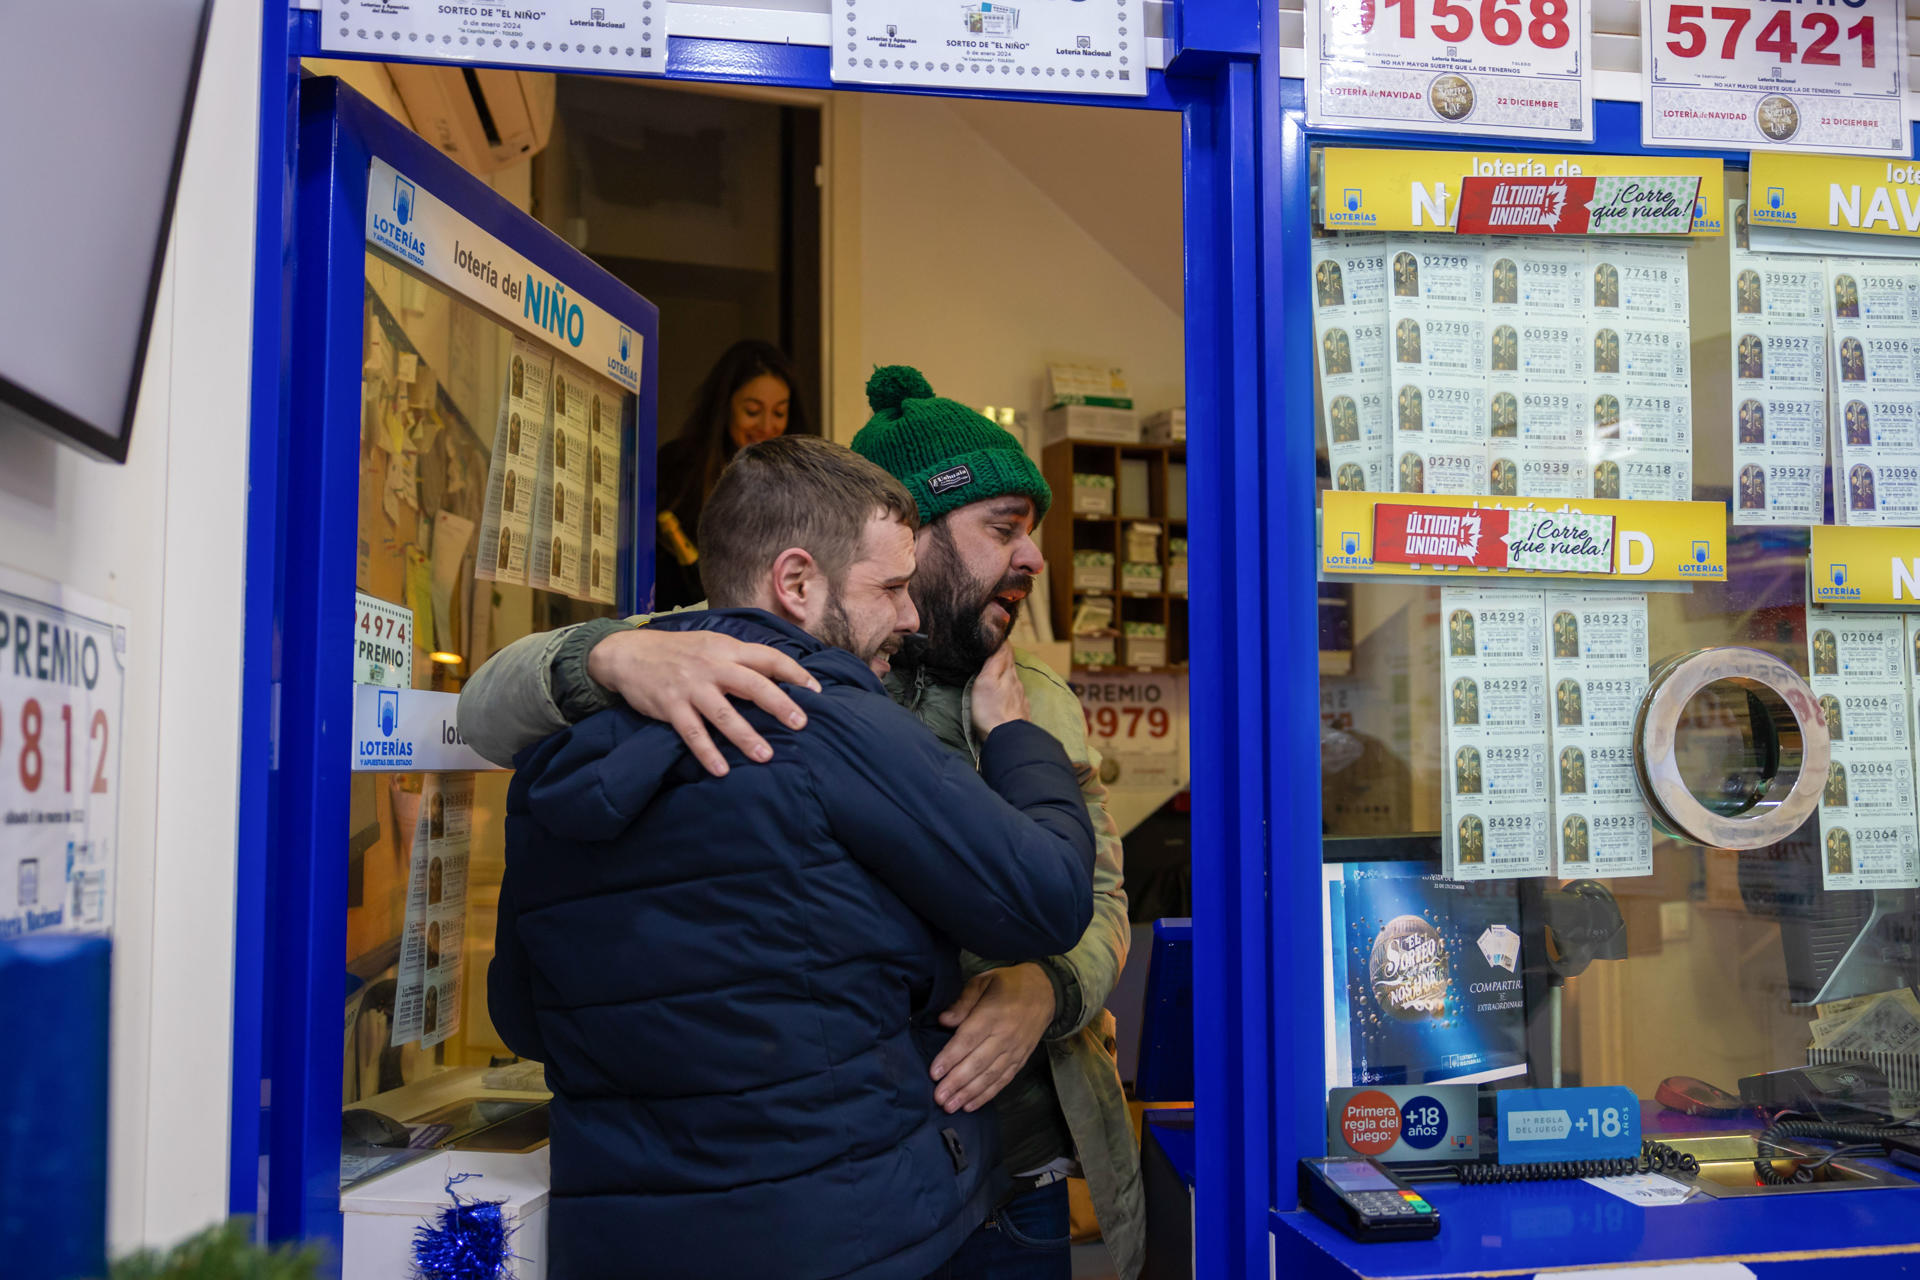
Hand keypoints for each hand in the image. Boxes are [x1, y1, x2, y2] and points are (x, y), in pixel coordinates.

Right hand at [586, 627, 820, 776]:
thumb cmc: (678, 652)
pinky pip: (692, 733)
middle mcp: (712, 666)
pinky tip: (721, 770)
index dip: (794, 672)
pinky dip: (707, 753)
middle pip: (753, 685)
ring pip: (724, 714)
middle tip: (800, 724)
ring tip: (766, 756)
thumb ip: (740, 659)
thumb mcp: (711, 645)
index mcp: (727, 649)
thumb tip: (777, 676)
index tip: (816, 690)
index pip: (768, 657)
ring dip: (746, 736)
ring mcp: (691, 687)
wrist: (629, 653)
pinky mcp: (671, 706)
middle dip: (779, 704)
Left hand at [930, 964, 1055, 1113]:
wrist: (1045, 991)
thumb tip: (944, 1020)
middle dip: (956, 1082)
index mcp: (992, 1015)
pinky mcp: (1021, 1060)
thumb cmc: (1008, 984)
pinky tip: (971, 1104)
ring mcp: (1015, 1050)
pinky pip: (1003, 1080)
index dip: (950, 1057)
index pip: (968, 1040)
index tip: (934, 1073)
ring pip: (990, 1076)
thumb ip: (963, 1001)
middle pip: (978, 1063)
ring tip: (951, 1107)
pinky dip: (987, 1094)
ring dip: (969, 1093)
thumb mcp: (983, 981)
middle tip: (939, 1098)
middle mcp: (1005, 1036)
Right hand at [969, 643, 1030, 738]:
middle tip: (994, 649)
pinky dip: (1009, 690)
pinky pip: (1015, 695)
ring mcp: (1021, 699)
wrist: (1008, 739)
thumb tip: (1002, 642)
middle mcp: (1017, 684)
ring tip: (996, 671)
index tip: (995, 633)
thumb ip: (995, 661)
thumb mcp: (986, 681)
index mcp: (1008, 674)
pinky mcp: (1020, 712)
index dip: (1001, 641)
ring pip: (1013, 680)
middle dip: (1004, 656)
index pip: (1007, 652)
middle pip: (1011, 665)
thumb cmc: (991, 710)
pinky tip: (1004, 694)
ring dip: (1006, 674)